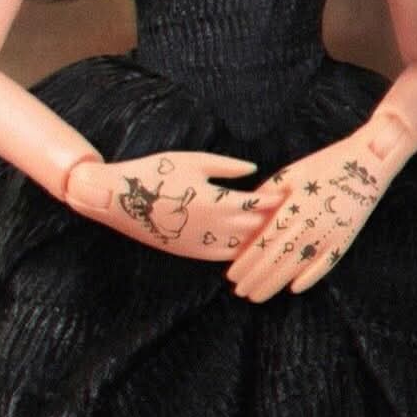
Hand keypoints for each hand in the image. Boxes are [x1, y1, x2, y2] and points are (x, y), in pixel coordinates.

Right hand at [64, 149, 285, 260]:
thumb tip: (255, 170)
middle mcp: (214, 227)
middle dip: (276, 222)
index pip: (258, 204)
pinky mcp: (191, 253)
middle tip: (297, 217)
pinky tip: (251, 249)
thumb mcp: (194, 160)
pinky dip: (240, 253)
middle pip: (256, 228)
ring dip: (261, 241)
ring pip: (243, 247)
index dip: (277, 199)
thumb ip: (227, 167)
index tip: (294, 194)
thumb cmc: (157, 172)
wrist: (119, 199)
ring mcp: (202, 244)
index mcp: (217, 201)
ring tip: (281, 235)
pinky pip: (224, 257)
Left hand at [225, 125, 392, 301]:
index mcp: (293, 207)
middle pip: (276, 259)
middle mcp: (309, 224)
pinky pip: (325, 265)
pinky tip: (294, 289)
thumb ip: (268, 194)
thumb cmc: (325, 165)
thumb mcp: (292, 173)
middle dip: (255, 278)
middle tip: (238, 292)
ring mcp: (329, 235)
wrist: (367, 162)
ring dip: (274, 283)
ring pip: (296, 266)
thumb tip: (244, 211)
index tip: (230, 275)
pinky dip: (309, 278)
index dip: (246, 261)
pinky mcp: (345, 240)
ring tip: (257, 296)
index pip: (263, 242)